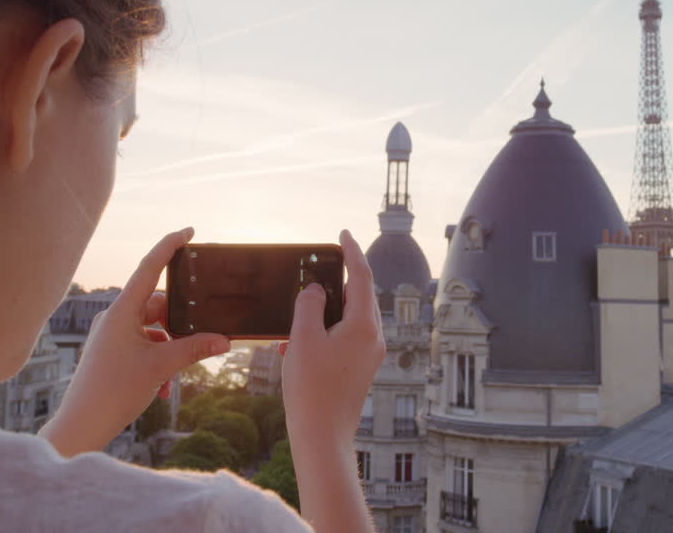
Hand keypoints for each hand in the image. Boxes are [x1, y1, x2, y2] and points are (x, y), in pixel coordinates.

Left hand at [39, 227, 229, 456]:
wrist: (81, 425)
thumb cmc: (113, 392)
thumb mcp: (160, 367)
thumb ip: (194, 349)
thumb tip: (225, 341)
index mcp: (122, 311)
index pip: (149, 268)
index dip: (170, 246)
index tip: (189, 231)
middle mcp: (115, 318)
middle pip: (157, 305)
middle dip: (181, 323)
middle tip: (202, 336)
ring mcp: (112, 336)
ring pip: (153, 330)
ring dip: (170, 349)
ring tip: (174, 376)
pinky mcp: (111, 353)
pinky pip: (143, 346)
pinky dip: (157, 361)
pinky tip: (161, 388)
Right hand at [280, 229, 382, 532]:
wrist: (323, 438)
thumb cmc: (312, 389)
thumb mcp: (302, 339)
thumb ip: (309, 305)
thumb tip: (315, 291)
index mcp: (365, 325)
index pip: (362, 276)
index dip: (351, 251)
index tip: (342, 234)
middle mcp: (374, 338)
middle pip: (358, 297)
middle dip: (335, 284)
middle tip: (315, 271)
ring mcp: (370, 355)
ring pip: (349, 319)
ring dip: (325, 313)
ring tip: (298, 316)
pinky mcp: (361, 370)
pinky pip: (345, 339)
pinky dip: (325, 333)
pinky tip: (298, 345)